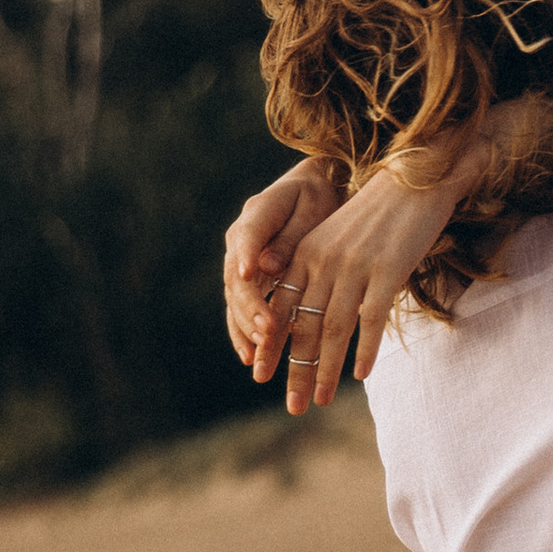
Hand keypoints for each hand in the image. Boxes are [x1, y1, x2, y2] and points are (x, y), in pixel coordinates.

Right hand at [224, 160, 336, 368]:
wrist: (312, 194)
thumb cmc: (317, 198)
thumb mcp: (312, 209)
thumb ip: (291, 238)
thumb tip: (268, 266)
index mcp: (257, 214)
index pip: (248, 237)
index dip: (246, 257)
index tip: (249, 275)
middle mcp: (241, 240)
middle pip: (238, 277)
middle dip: (251, 307)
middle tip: (268, 331)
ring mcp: (241, 262)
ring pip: (235, 298)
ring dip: (245, 327)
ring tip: (259, 353)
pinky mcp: (248, 281)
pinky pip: (240, 309)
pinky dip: (243, 332)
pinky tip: (250, 356)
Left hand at [263, 152, 477, 412]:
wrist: (416, 178)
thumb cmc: (380, 213)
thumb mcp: (339, 238)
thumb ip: (322, 270)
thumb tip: (313, 312)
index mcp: (306, 252)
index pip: (280, 307)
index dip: (272, 343)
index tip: (261, 373)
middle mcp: (323, 261)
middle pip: (303, 326)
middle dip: (295, 369)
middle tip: (291, 405)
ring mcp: (354, 267)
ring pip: (332, 329)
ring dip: (324, 369)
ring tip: (319, 400)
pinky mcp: (386, 271)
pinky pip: (371, 319)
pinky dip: (365, 349)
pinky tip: (359, 376)